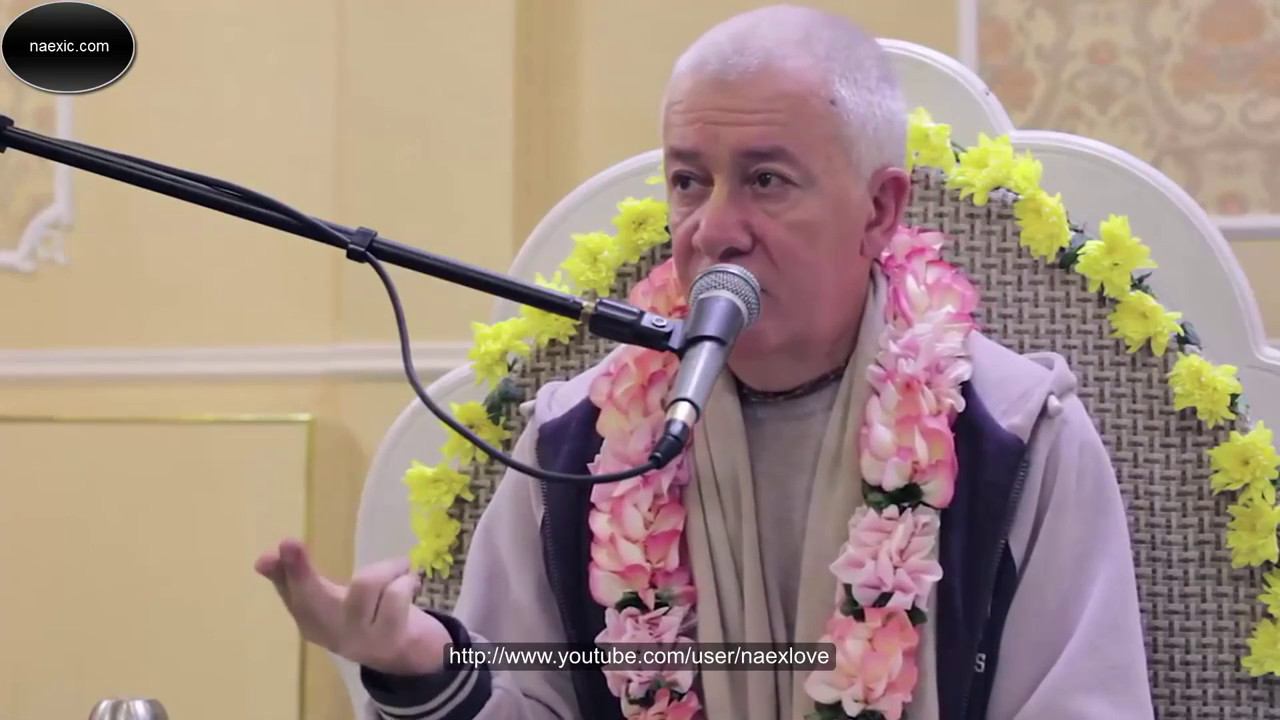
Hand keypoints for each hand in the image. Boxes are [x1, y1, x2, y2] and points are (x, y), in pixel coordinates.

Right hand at [255, 538, 451, 675]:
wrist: (406, 653)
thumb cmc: (365, 616)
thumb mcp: (332, 599)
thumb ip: (300, 579)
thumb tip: (262, 560)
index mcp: (313, 622)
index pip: (292, 595)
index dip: (281, 574)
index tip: (265, 557)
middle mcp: (332, 635)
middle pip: (311, 599)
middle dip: (299, 571)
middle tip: (289, 543)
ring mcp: (361, 640)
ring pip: (365, 585)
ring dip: (388, 567)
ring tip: (399, 567)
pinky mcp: (391, 640)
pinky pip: (396, 595)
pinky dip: (406, 579)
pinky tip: (411, 583)